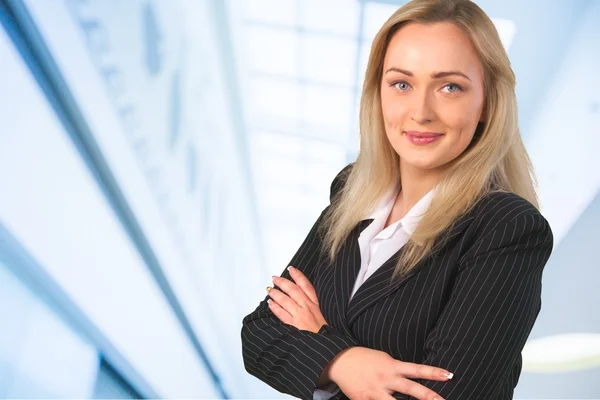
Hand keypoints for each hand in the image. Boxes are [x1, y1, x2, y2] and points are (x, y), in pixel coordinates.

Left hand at [266, 266, 326, 332]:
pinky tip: (270, 303)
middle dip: (283, 282)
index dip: (298, 276)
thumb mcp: (327, 314)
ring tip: (269, 289)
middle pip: (293, 290)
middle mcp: (308, 307)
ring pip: (285, 300)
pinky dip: (275, 307)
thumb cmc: (328, 333)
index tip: (291, 269)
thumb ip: (317, 306)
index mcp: (317, 303)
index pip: (306, 285)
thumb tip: (307, 299)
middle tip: (275, 278)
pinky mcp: (294, 325)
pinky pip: (282, 314)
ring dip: (276, 293)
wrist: (328, 346)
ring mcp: (300, 315)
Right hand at [328, 347, 451, 399]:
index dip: (433, 372)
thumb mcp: (384, 359)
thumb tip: (413, 376)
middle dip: (428, 396)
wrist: (339, 360)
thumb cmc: (364, 359)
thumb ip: (398, 369)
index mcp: (392, 366)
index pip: (417, 369)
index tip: (449, 376)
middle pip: (411, 389)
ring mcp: (375, 392)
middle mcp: (386, 379)